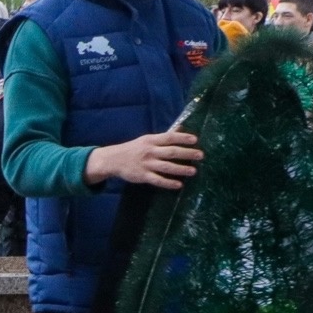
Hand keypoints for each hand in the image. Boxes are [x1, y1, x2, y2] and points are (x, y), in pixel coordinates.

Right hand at [85, 128, 204, 189]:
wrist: (112, 160)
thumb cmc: (133, 149)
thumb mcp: (146, 139)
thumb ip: (164, 137)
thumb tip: (180, 128)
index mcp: (151, 141)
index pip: (169, 137)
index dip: (183, 138)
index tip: (195, 140)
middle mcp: (150, 151)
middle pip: (171, 152)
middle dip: (187, 154)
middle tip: (200, 155)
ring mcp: (146, 164)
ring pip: (166, 167)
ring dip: (181, 169)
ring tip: (193, 171)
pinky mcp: (142, 176)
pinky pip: (157, 180)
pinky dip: (168, 183)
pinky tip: (178, 184)